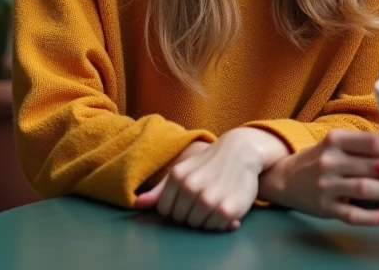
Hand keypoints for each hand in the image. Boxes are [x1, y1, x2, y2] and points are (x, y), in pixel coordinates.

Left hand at [134, 127, 289, 230]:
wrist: (243, 151)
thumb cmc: (209, 162)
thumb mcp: (183, 170)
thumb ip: (160, 190)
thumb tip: (136, 205)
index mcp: (177, 177)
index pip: (166, 210)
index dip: (178, 206)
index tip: (190, 196)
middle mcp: (191, 188)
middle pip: (181, 219)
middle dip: (192, 212)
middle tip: (205, 195)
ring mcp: (208, 200)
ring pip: (197, 225)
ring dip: (206, 217)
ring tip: (216, 199)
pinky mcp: (226, 209)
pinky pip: (215, 227)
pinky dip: (220, 221)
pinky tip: (226, 204)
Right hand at [259, 129, 378, 225]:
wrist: (285, 178)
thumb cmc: (322, 158)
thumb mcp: (339, 142)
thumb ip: (366, 144)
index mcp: (336, 140)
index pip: (373, 142)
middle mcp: (330, 161)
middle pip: (372, 166)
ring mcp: (326, 186)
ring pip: (365, 189)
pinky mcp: (325, 208)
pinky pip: (352, 214)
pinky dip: (373, 217)